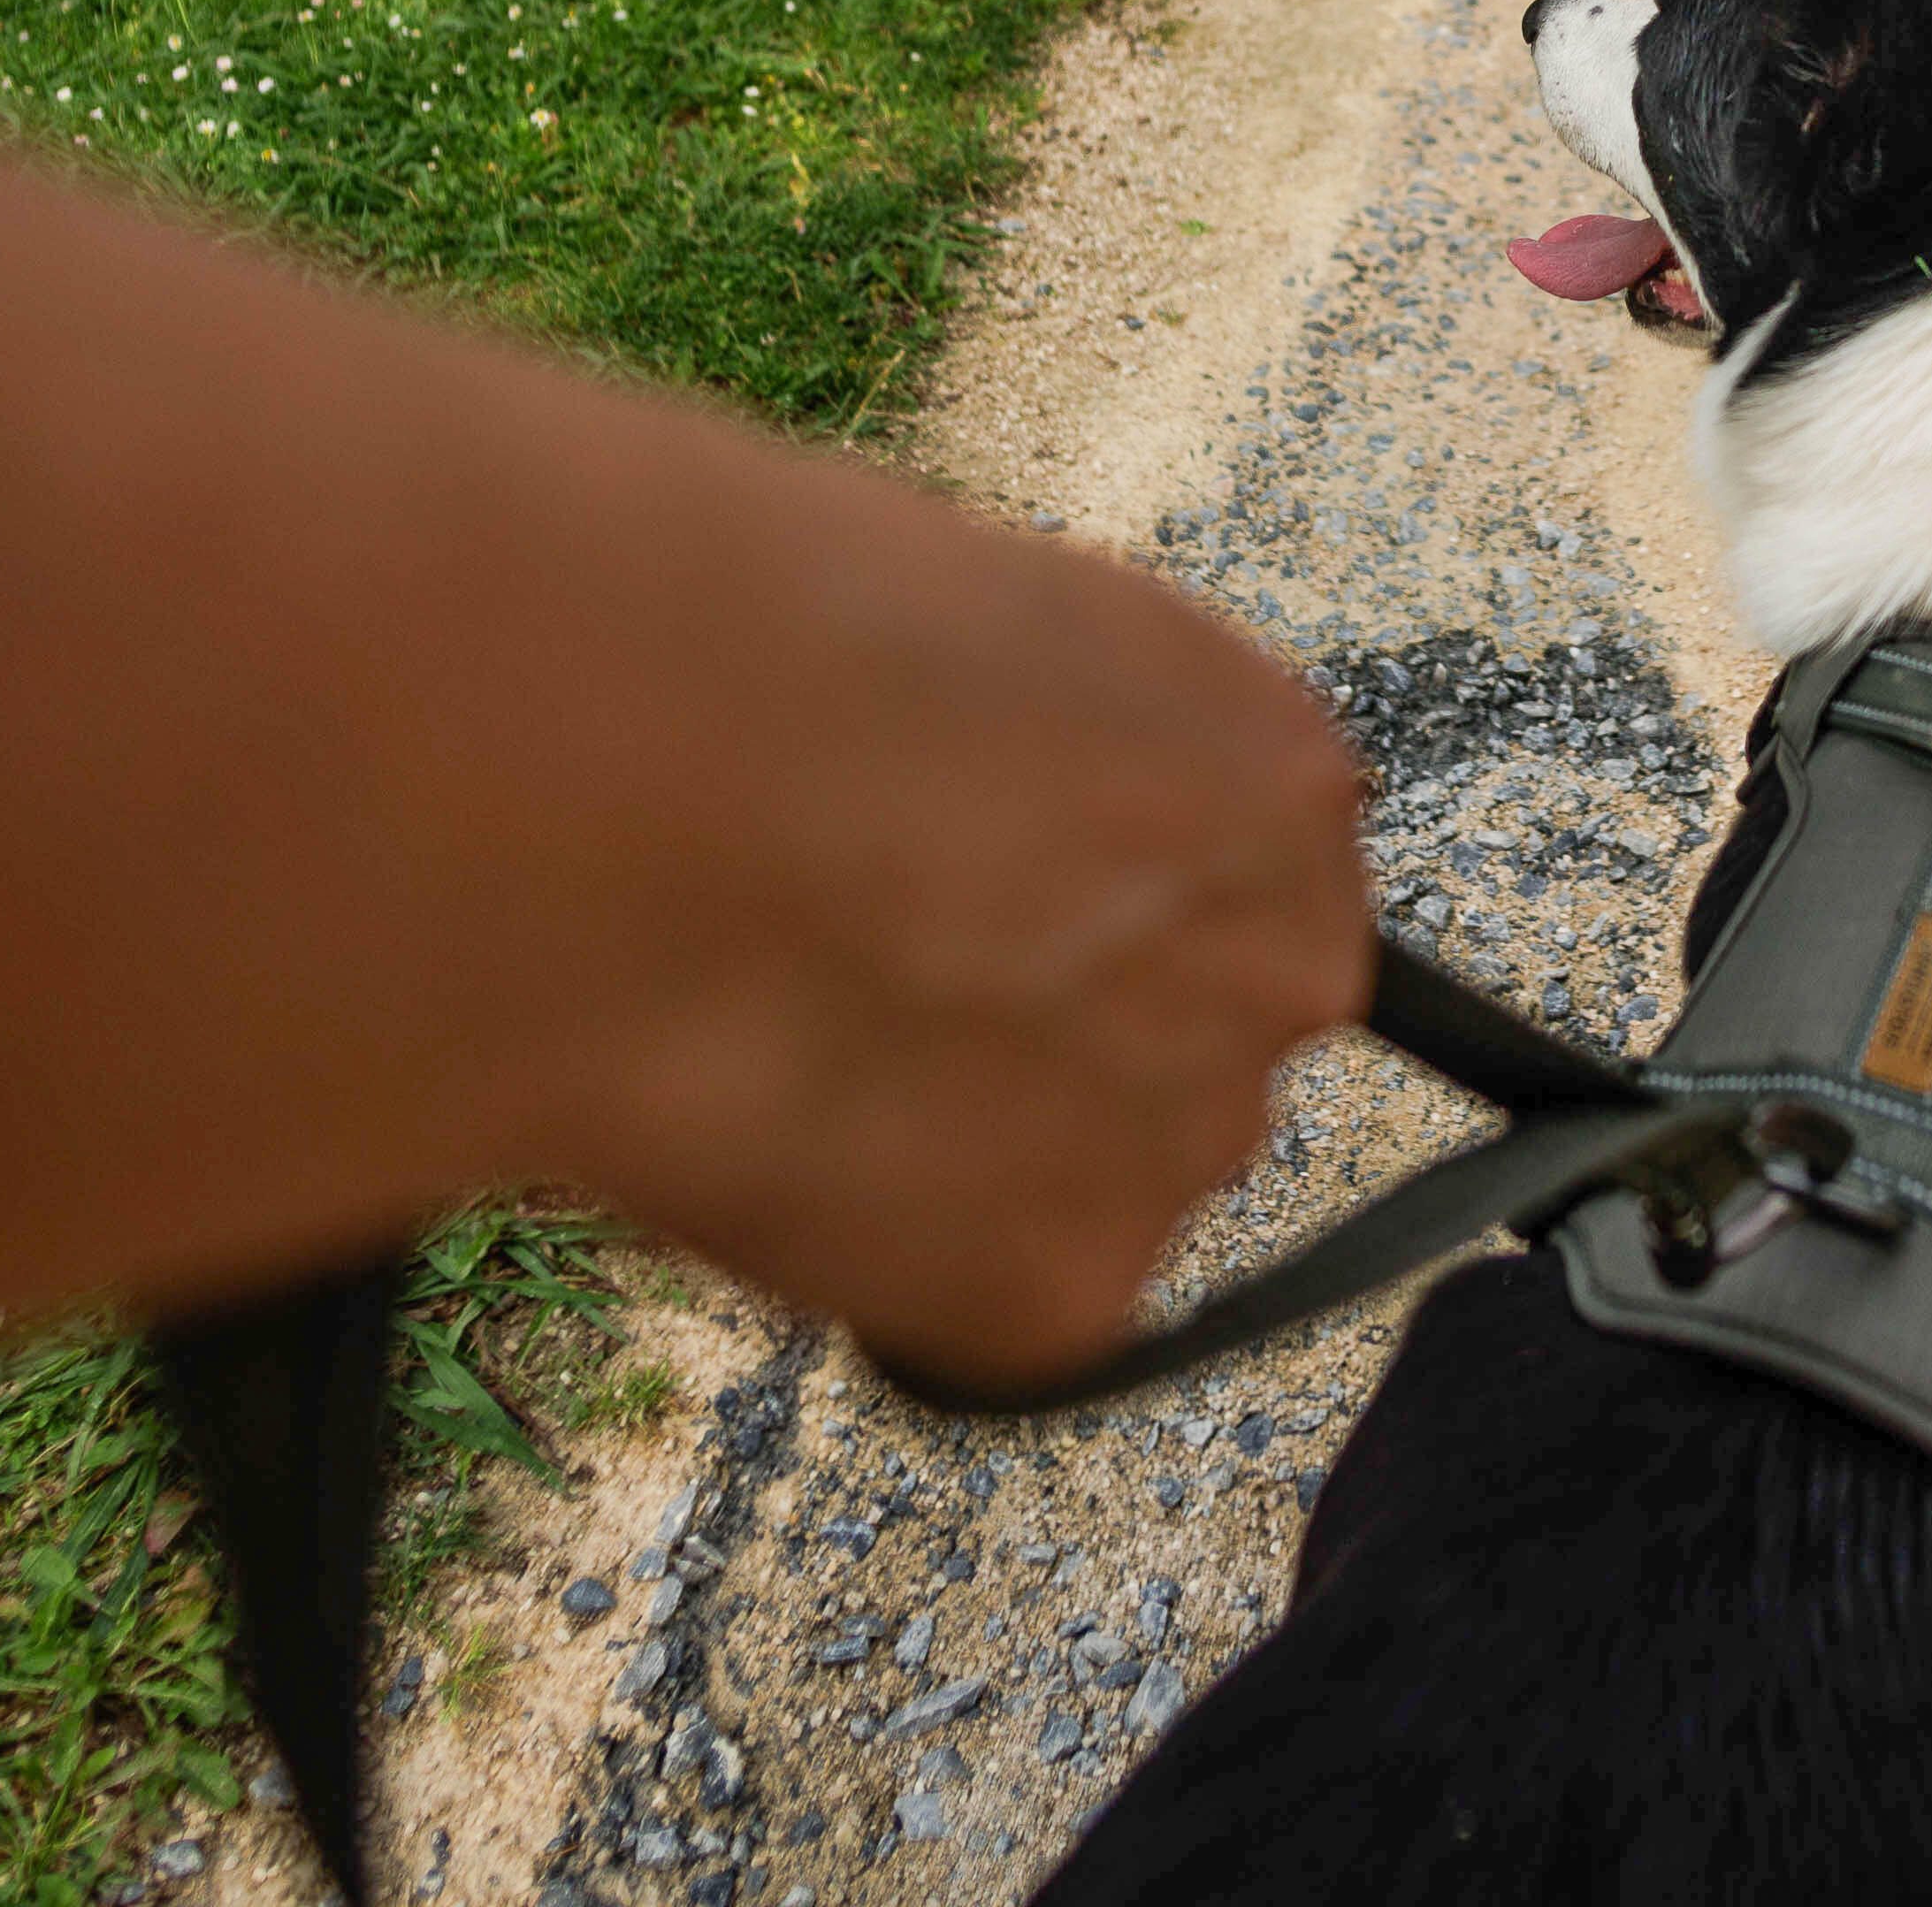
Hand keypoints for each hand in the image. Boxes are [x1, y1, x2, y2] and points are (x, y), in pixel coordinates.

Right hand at [560, 471, 1368, 1387]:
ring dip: (965, 1155)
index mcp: (1276, 779)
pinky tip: (773, 1139)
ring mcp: (1190, 1140)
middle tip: (865, 1002)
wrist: (647, 778)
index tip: (963, 900)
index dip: (1074, 903)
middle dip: (1044, 1044)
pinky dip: (884, 1262)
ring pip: (1084, 1182)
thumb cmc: (765, 642)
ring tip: (786, 1056)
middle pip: (1182, 1047)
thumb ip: (1045, 754)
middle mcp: (1284, 970)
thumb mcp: (974, 629)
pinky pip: (985, 1302)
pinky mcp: (1072, 1291)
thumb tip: (997, 823)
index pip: (1221, 884)